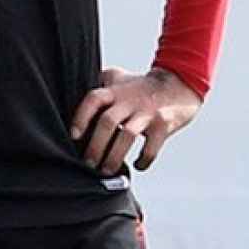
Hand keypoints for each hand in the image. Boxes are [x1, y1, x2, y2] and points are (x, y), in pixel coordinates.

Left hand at [69, 66, 201, 174]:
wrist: (179, 83)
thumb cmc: (140, 86)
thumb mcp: (118, 78)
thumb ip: (98, 86)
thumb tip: (69, 100)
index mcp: (115, 90)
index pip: (94, 99)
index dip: (81, 116)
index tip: (74, 135)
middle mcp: (130, 100)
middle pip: (108, 121)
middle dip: (96, 145)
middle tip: (88, 163)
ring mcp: (147, 112)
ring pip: (127, 135)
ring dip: (114, 157)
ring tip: (106, 170)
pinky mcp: (163, 124)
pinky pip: (151, 147)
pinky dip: (143, 160)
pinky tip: (137, 165)